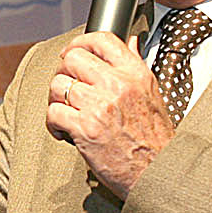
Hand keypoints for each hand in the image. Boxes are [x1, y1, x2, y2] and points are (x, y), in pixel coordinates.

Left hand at [45, 32, 174, 197]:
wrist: (158, 172)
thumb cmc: (156, 139)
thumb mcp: (153, 94)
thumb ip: (136, 67)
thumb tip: (131, 43)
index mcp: (135, 74)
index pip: (102, 39)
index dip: (80, 42)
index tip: (72, 52)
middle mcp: (117, 85)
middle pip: (73, 58)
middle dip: (64, 72)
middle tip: (66, 87)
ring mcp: (99, 106)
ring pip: (58, 84)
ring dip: (56, 99)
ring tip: (66, 112)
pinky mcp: (84, 128)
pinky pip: (53, 112)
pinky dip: (53, 123)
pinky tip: (64, 131)